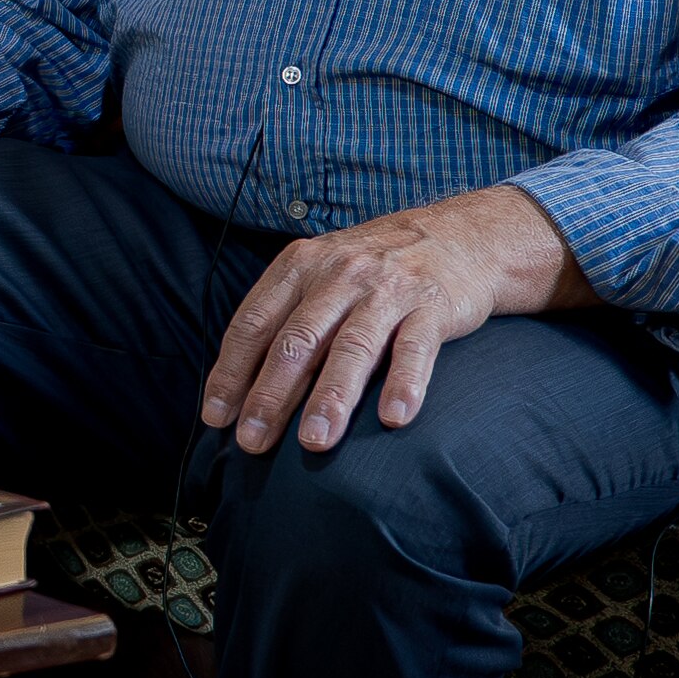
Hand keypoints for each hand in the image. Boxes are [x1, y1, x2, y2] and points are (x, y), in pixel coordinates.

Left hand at [198, 184, 584, 453]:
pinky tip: (394, 418)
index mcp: (300, 266)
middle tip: (252, 442)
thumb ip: (285, 314)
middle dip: (270, 396)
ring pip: (352, 348)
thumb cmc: (375, 267)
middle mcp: (339, 275)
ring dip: (331, 397)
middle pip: (296, 341)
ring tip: (315, 441)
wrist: (462, 235)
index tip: (216, 417)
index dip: (230, 372)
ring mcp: (387, 290)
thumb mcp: (321, 271)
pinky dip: (405, 383)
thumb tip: (240, 383)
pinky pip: (416, 348)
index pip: (253, 324)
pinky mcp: (433, 306)